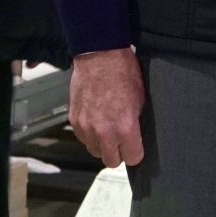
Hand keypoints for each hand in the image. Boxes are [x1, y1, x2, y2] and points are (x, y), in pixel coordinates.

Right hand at [70, 47, 147, 167]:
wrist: (99, 55)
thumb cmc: (123, 72)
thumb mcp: (141, 98)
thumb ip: (136, 122)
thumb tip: (136, 135)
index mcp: (125, 127)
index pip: (133, 158)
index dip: (136, 152)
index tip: (136, 146)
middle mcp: (104, 131)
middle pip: (111, 161)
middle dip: (119, 153)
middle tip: (122, 141)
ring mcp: (86, 126)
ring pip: (94, 151)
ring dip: (102, 145)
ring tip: (108, 130)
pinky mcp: (74, 119)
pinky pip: (82, 138)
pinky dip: (89, 134)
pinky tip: (96, 121)